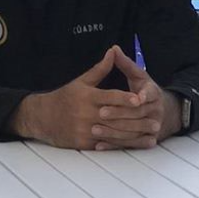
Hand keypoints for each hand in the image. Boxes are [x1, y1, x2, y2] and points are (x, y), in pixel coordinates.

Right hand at [9, 48, 146, 149]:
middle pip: (115, 117)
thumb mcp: (81, 81)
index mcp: (87, 97)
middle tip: (156, 120)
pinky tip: (135, 145)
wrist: (42, 118)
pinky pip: (106, 145)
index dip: (126, 99)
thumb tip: (113, 51)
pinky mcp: (83, 143)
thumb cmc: (64, 97)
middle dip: (136, 119)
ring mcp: (84, 130)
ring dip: (134, 135)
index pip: (110, 97)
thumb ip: (100, 69)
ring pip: (113, 133)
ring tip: (151, 135)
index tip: (141, 99)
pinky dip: (122, 145)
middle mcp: (86, 114)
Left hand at [89, 46, 181, 150]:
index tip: (134, 97)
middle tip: (101, 113)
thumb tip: (114, 48)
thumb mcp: (139, 76)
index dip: (142, 95)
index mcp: (154, 93)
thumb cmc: (145, 92)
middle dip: (119, 113)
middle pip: (138, 114)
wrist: (167, 114)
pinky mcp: (147, 140)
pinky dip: (115, 145)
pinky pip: (131, 144)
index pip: (150, 93)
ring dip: (114, 132)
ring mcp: (153, 127)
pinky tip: (100, 145)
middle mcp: (156, 111)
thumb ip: (126, 64)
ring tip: (94, 129)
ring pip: (133, 131)